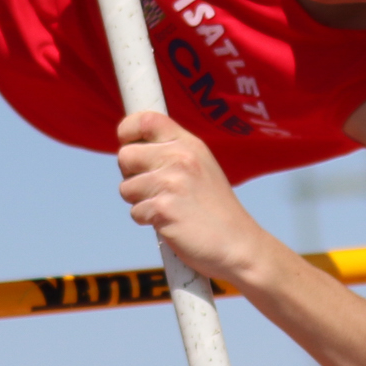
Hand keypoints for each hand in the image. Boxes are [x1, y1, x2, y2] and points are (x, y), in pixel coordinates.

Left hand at [117, 112, 266, 283]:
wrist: (239, 245)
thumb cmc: (215, 211)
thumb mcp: (201, 168)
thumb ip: (172, 154)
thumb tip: (130, 149)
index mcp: (190, 144)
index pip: (146, 119)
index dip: (127, 130)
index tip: (127, 143)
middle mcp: (181, 158)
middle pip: (126, 155)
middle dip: (130, 175)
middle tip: (153, 189)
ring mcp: (172, 182)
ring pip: (126, 187)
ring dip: (140, 202)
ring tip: (168, 208)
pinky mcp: (164, 209)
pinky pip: (135, 212)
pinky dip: (148, 222)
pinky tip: (171, 224)